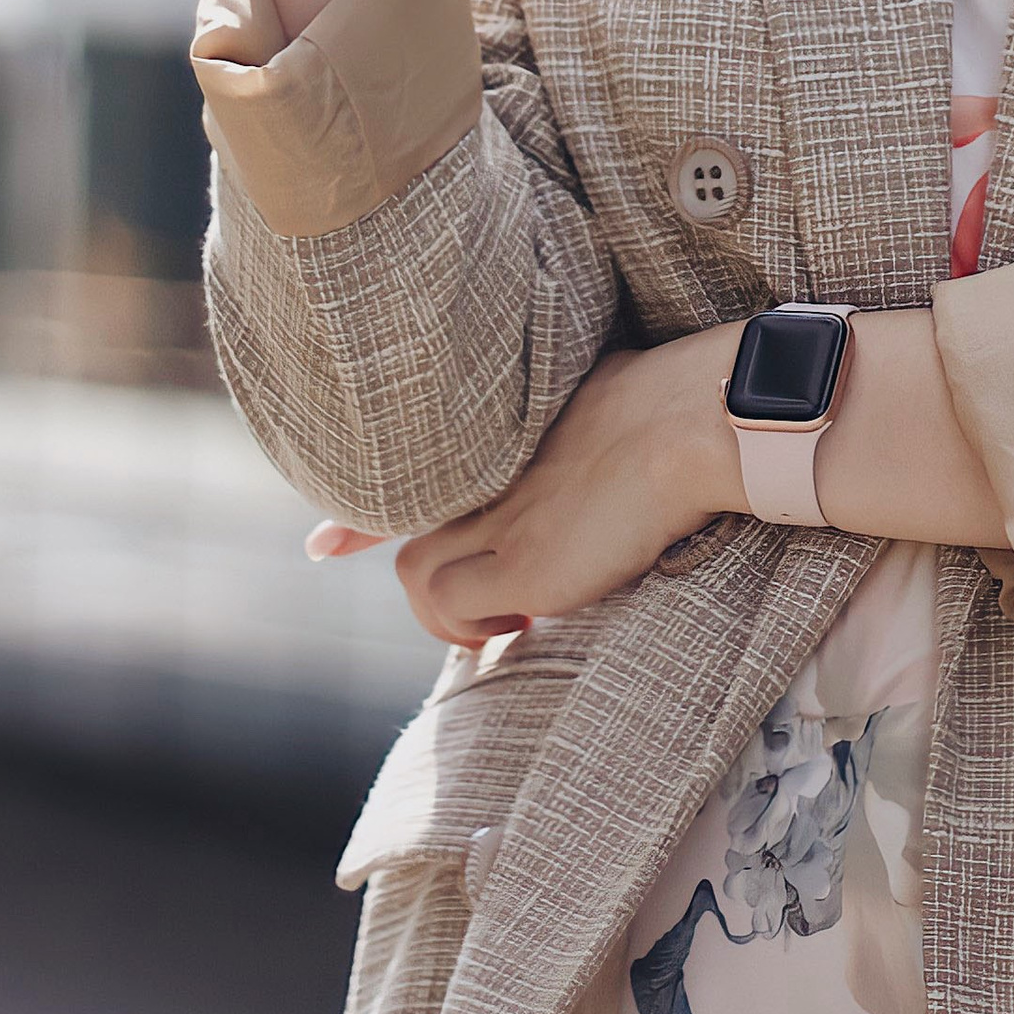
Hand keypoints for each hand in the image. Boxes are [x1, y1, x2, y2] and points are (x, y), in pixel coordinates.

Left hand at [311, 329, 741, 647]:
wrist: (689, 419)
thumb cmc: (670, 398)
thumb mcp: (603, 388)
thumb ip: (576, 418)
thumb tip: (607, 421)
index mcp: (502, 429)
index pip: (410, 473)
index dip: (362, 518)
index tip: (324, 544)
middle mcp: (481, 472)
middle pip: (405, 531)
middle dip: (421, 575)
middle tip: (474, 603)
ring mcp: (495, 518)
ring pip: (415, 575)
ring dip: (449, 610)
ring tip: (505, 616)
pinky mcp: (520, 564)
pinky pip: (456, 609)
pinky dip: (474, 625)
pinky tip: (523, 620)